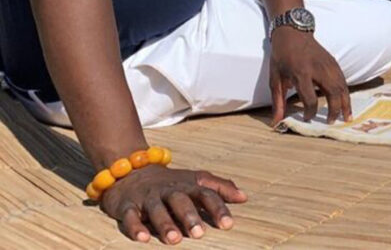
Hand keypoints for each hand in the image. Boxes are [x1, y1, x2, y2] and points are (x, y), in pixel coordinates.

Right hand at [100, 164, 245, 243]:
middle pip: (180, 200)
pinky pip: (130, 216)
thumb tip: (244, 197)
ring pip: (157, 209)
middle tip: (199, 234)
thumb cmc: (171, 182)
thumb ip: (219, 187)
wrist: (131, 170)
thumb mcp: (196, 180)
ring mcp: (148, 197)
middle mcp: (169, 189)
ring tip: (174, 240)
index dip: (217, 208)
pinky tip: (143, 238)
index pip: (206, 194)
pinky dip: (135, 227)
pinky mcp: (127, 205)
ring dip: (165, 223)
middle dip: (190, 216)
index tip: (228, 225)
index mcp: (188, 185)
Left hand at [269, 26, 351, 124]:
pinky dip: (346, 93)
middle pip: (332, 93)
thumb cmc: (282, 55)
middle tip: (331, 123)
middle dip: (334, 110)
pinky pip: (343, 80)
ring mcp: (328, 65)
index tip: (307, 118)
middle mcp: (318, 69)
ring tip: (347, 117)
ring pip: (342, 87)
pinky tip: (346, 103)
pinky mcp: (334, 62)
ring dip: (345, 103)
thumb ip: (278, 101)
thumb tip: (276, 121)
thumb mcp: (275, 77)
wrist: (293, 31)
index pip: (310, 98)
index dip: (310, 112)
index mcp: (301, 73)